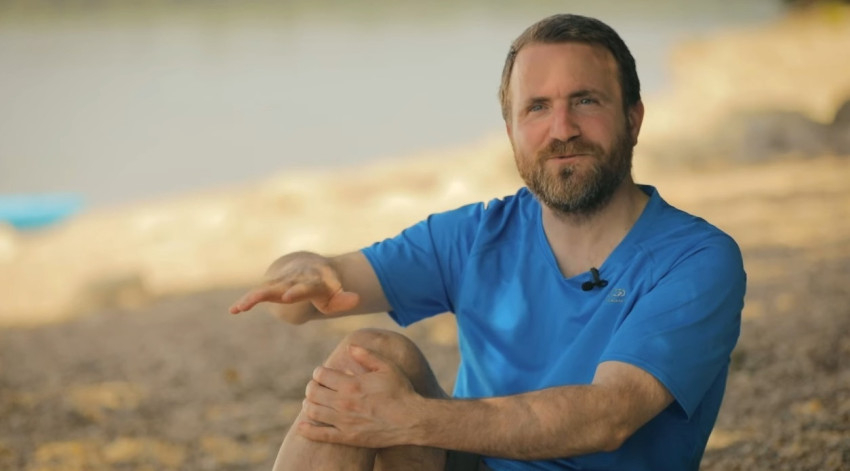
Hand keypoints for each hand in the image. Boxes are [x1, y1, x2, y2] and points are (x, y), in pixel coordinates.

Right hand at [229, 251, 359, 317]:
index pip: (305, 286)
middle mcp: (294, 279)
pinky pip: (257, 295)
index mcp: (312, 280)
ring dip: (253, 298)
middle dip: (274, 291)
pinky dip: (246, 301)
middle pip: (283, 285)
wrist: (308, 267)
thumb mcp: (336, 294)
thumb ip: (344, 299)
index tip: (289, 296)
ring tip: (240, 307)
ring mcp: (280, 283)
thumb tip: (356, 300)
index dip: (297, 290)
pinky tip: (233, 310)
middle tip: (263, 298)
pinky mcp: (269, 288)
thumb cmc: (325, 287)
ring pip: (265, 289)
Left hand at [298, 345, 420, 447]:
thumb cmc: (401, 391)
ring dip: (308, 404)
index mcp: (352, 383)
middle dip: (312, 386)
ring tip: (312, 402)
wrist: (411, 420)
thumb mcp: (387, 367)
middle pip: (313, 391)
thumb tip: (350, 346)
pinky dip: (307, 430)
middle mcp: (344, 402)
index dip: (319, 371)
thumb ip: (366, 355)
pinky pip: (320, 435)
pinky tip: (302, 426)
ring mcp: (344, 421)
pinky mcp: (347, 437)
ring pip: (312, 411)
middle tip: (317, 386)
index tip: (323, 373)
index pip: (321, 374)